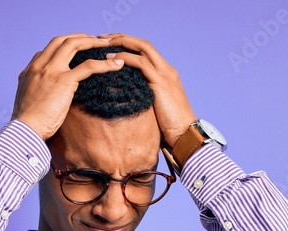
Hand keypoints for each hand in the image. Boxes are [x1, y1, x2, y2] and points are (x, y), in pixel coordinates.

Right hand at [11, 34, 124, 140]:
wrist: (25, 130)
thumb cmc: (27, 124)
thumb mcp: (28, 102)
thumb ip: (37, 93)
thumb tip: (46, 98)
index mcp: (30, 70)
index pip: (48, 50)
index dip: (64, 46)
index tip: (76, 50)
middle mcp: (40, 65)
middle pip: (61, 40)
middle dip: (79, 37)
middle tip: (94, 40)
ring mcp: (51, 70)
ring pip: (74, 45)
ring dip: (92, 42)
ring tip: (107, 45)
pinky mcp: (64, 80)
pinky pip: (89, 66)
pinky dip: (104, 63)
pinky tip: (116, 64)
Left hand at [95, 33, 197, 149]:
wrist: (185, 134)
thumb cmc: (170, 127)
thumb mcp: (154, 108)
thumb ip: (144, 98)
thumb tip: (126, 101)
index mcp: (165, 74)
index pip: (146, 51)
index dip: (128, 45)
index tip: (110, 45)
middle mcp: (166, 69)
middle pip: (143, 44)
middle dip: (122, 38)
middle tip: (102, 38)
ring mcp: (165, 74)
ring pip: (142, 48)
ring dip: (122, 43)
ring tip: (104, 44)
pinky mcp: (161, 82)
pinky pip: (141, 64)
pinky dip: (125, 58)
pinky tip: (111, 59)